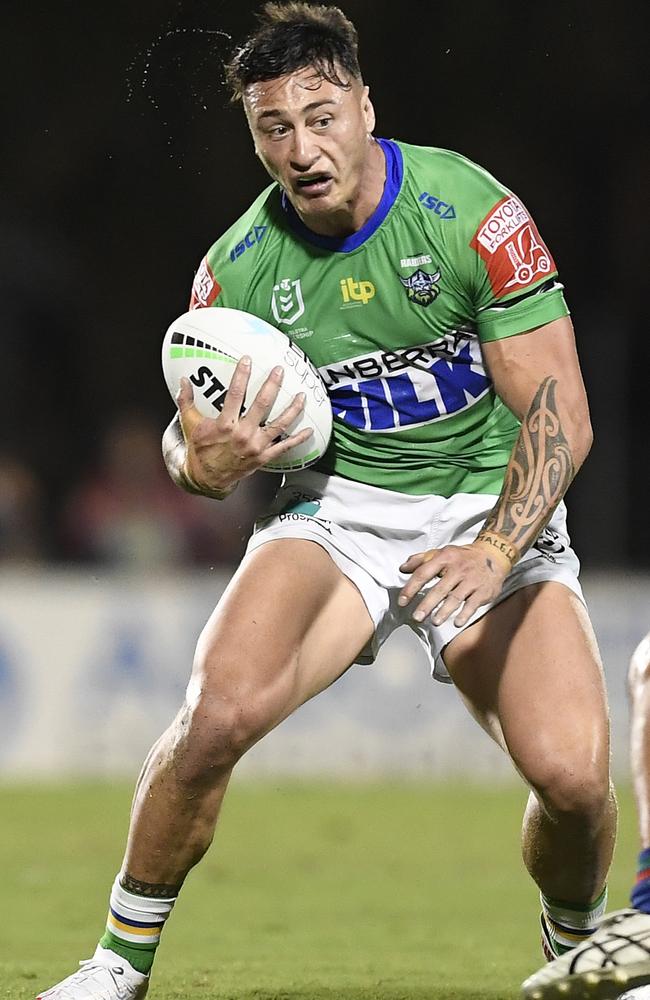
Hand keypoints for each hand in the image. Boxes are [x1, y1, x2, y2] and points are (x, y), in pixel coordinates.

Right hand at [177, 356, 312, 493]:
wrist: (207, 478)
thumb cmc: (200, 450)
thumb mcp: (190, 424)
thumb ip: (186, 401)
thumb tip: (183, 381)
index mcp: (225, 425)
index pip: (235, 394)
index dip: (242, 375)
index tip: (248, 360)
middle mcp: (243, 434)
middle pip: (262, 405)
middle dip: (272, 385)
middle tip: (279, 370)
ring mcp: (256, 446)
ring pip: (279, 424)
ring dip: (292, 409)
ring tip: (302, 395)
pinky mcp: (264, 457)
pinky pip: (284, 447)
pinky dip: (298, 439)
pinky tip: (309, 430)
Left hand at [398, 542, 509, 627]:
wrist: (493, 555)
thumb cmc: (462, 557)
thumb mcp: (442, 552)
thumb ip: (421, 559)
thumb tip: (402, 568)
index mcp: (445, 558)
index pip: (424, 573)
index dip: (411, 588)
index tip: (402, 602)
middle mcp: (458, 568)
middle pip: (440, 589)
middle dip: (427, 604)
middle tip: (416, 617)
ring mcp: (472, 580)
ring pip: (456, 597)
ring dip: (444, 611)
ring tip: (434, 622)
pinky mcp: (483, 590)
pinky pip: (473, 604)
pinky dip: (465, 614)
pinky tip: (457, 623)